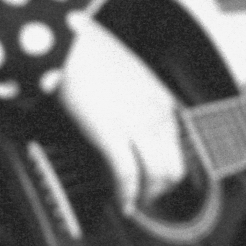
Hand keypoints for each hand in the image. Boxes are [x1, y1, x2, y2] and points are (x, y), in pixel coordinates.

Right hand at [56, 13, 190, 204]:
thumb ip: (137, 99)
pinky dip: (126, 195)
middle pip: (175, 166)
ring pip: (158, 175)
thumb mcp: (128, 73)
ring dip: (146, 195)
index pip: (179, 146)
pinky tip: (121, 204)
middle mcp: (156, 113)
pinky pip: (127, 175)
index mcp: (161, 99)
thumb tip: (131, 119)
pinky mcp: (110, 133)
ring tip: (133, 202)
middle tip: (144, 198)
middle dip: (160, 189)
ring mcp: (136, 124)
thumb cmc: (88, 52)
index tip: (153, 179)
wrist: (65, 42)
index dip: (167, 169)